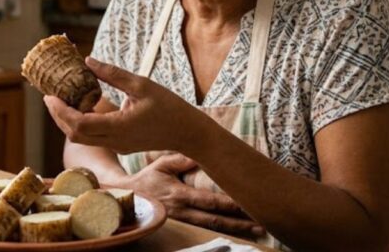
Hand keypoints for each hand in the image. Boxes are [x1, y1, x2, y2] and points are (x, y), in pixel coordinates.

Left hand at [44, 57, 206, 154]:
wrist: (188, 133)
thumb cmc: (169, 107)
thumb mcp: (141, 84)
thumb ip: (113, 74)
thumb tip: (88, 60)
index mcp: (119, 127)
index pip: (79, 124)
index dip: (60, 111)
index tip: (50, 95)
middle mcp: (114, 140)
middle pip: (75, 134)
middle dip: (59, 116)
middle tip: (50, 96)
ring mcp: (117, 145)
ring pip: (82, 138)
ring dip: (69, 120)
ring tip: (63, 99)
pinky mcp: (120, 145)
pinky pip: (94, 137)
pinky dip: (82, 123)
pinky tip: (83, 106)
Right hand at [122, 154, 264, 237]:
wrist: (126, 198)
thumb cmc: (147, 178)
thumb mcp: (161, 164)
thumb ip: (181, 159)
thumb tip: (201, 154)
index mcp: (178, 194)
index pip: (209, 201)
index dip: (230, 203)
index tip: (249, 203)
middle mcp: (182, 212)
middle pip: (215, 220)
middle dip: (239, 223)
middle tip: (262, 224)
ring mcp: (182, 223)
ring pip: (212, 229)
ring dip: (235, 230)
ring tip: (257, 231)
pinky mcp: (182, 228)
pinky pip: (205, 232)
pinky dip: (223, 233)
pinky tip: (238, 234)